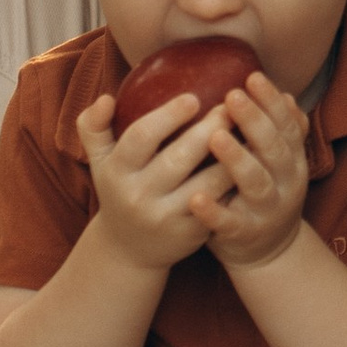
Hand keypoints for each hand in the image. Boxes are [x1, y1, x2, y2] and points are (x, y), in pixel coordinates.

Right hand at [77, 87, 237, 274]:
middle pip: (178, 158)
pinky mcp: (190, 234)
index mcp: (116, 171)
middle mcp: (138, 196)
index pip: (141, 137)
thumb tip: (106, 98)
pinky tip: (253, 161)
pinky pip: (219, 203)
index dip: (168, 116)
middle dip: (208, 129)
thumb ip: (93, 127)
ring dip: (232, 156)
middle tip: (230, 106)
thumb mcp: (100, 161)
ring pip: (206, 182)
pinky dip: (236, 182)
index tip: (194, 97)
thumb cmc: (119, 189)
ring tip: (249, 129)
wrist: (128, 249)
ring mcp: (166, 217)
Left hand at [192, 75, 311, 269]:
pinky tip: (195, 198)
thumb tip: (286, 94)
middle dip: (254, 121)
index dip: (272, 102)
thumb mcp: (278, 163)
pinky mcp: (245, 235)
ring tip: (216, 137)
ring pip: (256, 183)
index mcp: (292, 161)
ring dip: (237, 159)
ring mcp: (267, 211)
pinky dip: (214, 212)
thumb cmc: (262, 195)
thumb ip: (279, 133)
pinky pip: (230, 223)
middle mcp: (286, 183)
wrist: (269, 254)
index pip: (287, 125)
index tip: (252, 76)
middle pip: (274, 149)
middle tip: (232, 95)